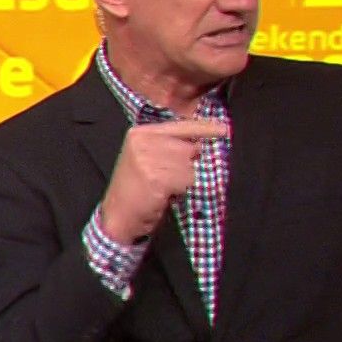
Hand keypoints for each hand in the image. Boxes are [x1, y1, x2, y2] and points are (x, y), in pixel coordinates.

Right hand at [98, 118, 229, 243]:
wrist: (117, 215)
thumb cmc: (136, 189)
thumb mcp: (147, 158)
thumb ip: (170, 146)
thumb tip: (202, 144)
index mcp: (142, 133)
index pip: (181, 126)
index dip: (205, 128)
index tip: (224, 129)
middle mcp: (143, 141)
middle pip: (189, 148)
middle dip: (188, 164)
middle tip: (170, 177)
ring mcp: (147, 158)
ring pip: (189, 165)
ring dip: (184, 180)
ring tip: (166, 187)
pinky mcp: (155, 177)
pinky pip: (185, 180)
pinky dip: (181, 190)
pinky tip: (164, 194)